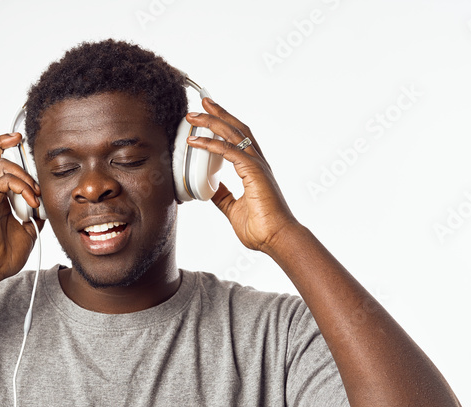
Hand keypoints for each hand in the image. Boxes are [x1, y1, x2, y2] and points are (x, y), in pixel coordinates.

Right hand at [0, 132, 44, 283]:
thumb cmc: (3, 255)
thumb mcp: (29, 232)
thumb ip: (35, 215)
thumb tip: (44, 206)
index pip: (1, 169)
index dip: (14, 158)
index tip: (28, 153)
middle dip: (3, 142)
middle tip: (20, 140)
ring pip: (1, 165)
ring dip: (25, 176)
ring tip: (36, 194)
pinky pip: (4, 180)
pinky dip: (22, 186)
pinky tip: (32, 199)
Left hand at [185, 98, 298, 253]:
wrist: (277, 239)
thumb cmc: (262, 228)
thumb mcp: (232, 208)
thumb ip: (222, 196)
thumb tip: (210, 187)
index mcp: (254, 170)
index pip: (238, 139)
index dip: (223, 125)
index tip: (207, 116)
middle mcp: (257, 163)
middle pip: (236, 129)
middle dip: (218, 114)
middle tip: (201, 104)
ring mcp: (257, 166)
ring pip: (233, 134)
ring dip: (212, 122)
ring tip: (194, 114)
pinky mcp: (254, 172)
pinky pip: (230, 152)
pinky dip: (212, 144)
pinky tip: (196, 141)